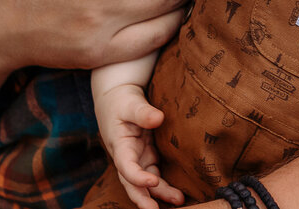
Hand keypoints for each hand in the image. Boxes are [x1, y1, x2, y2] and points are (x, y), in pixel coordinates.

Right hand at [97, 84, 183, 208]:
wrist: (119, 100)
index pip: (126, 167)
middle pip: (133, 183)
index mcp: (120, 146)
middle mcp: (128, 158)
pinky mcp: (149, 157)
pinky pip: (156, 176)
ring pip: (147, 183)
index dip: (137, 177)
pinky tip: (179, 194)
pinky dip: (165, 186)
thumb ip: (142, 112)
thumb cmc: (122, 101)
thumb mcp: (130, 103)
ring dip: (160, 194)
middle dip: (144, 199)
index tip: (152, 181)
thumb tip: (158, 118)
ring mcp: (139, 159)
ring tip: (179, 201)